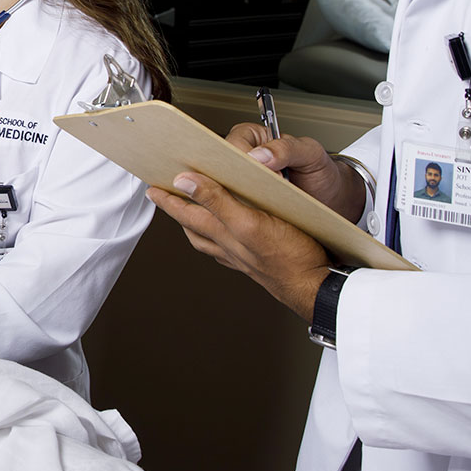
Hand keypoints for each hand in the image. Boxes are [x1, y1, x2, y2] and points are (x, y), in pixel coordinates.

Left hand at [147, 171, 334, 320]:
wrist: (317, 288)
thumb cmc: (291, 259)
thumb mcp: (250, 222)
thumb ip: (217, 201)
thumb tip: (185, 183)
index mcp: (224, 233)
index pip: (186, 211)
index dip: (168, 198)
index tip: (153, 186)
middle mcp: (229, 247)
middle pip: (194, 226)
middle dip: (177, 210)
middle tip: (165, 197)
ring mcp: (243, 257)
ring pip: (210, 239)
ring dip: (197, 225)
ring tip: (190, 213)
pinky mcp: (259, 261)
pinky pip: (229, 249)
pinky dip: (222, 238)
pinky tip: (227, 234)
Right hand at [223, 124, 367, 223]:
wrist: (332, 198)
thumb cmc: (320, 172)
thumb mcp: (311, 154)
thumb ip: (287, 148)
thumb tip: (259, 155)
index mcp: (253, 137)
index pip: (233, 144)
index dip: (244, 161)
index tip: (265, 175)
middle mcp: (242, 158)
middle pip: (222, 168)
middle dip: (237, 183)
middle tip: (260, 194)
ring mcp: (241, 183)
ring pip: (224, 190)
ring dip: (238, 201)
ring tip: (261, 207)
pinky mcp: (245, 204)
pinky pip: (234, 207)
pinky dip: (243, 214)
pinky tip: (258, 218)